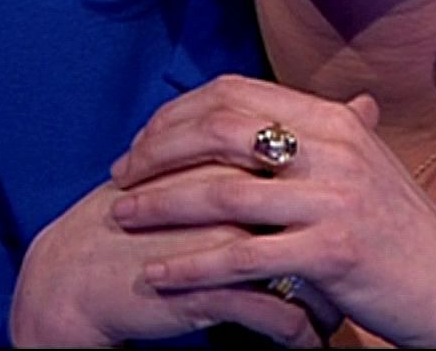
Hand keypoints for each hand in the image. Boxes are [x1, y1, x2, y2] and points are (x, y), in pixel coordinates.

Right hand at [9, 163, 329, 346]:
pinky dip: (299, 335)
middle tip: (359, 272)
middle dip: (345, 251)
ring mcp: (219, 240)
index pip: (308, 170)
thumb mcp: (197, 172)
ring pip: (305, 272)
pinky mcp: (207, 287)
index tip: (352, 223)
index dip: (336, 198)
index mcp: (228, 156)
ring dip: (328, 301)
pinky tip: (307, 342)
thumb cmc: (140, 215)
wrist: (76, 273)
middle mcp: (230, 191)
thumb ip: (254, 147)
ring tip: (338, 317)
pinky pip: (275, 318)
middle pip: (316, 217)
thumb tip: (348, 107)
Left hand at [110, 75, 435, 346]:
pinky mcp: (331, 252)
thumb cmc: (399, 232)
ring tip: (121, 216)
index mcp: (334, 120)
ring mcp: (334, 200)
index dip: (179, 113)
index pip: (236, 94)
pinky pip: (241, 257)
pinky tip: (157, 274)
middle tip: (121, 175)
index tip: (143, 141)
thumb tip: (255, 108)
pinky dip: (190, 266)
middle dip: (158, 152)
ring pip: (222, 194)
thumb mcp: (361, 165)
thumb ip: (310, 134)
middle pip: (220, 132)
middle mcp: (334, 149)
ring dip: (160, 205)